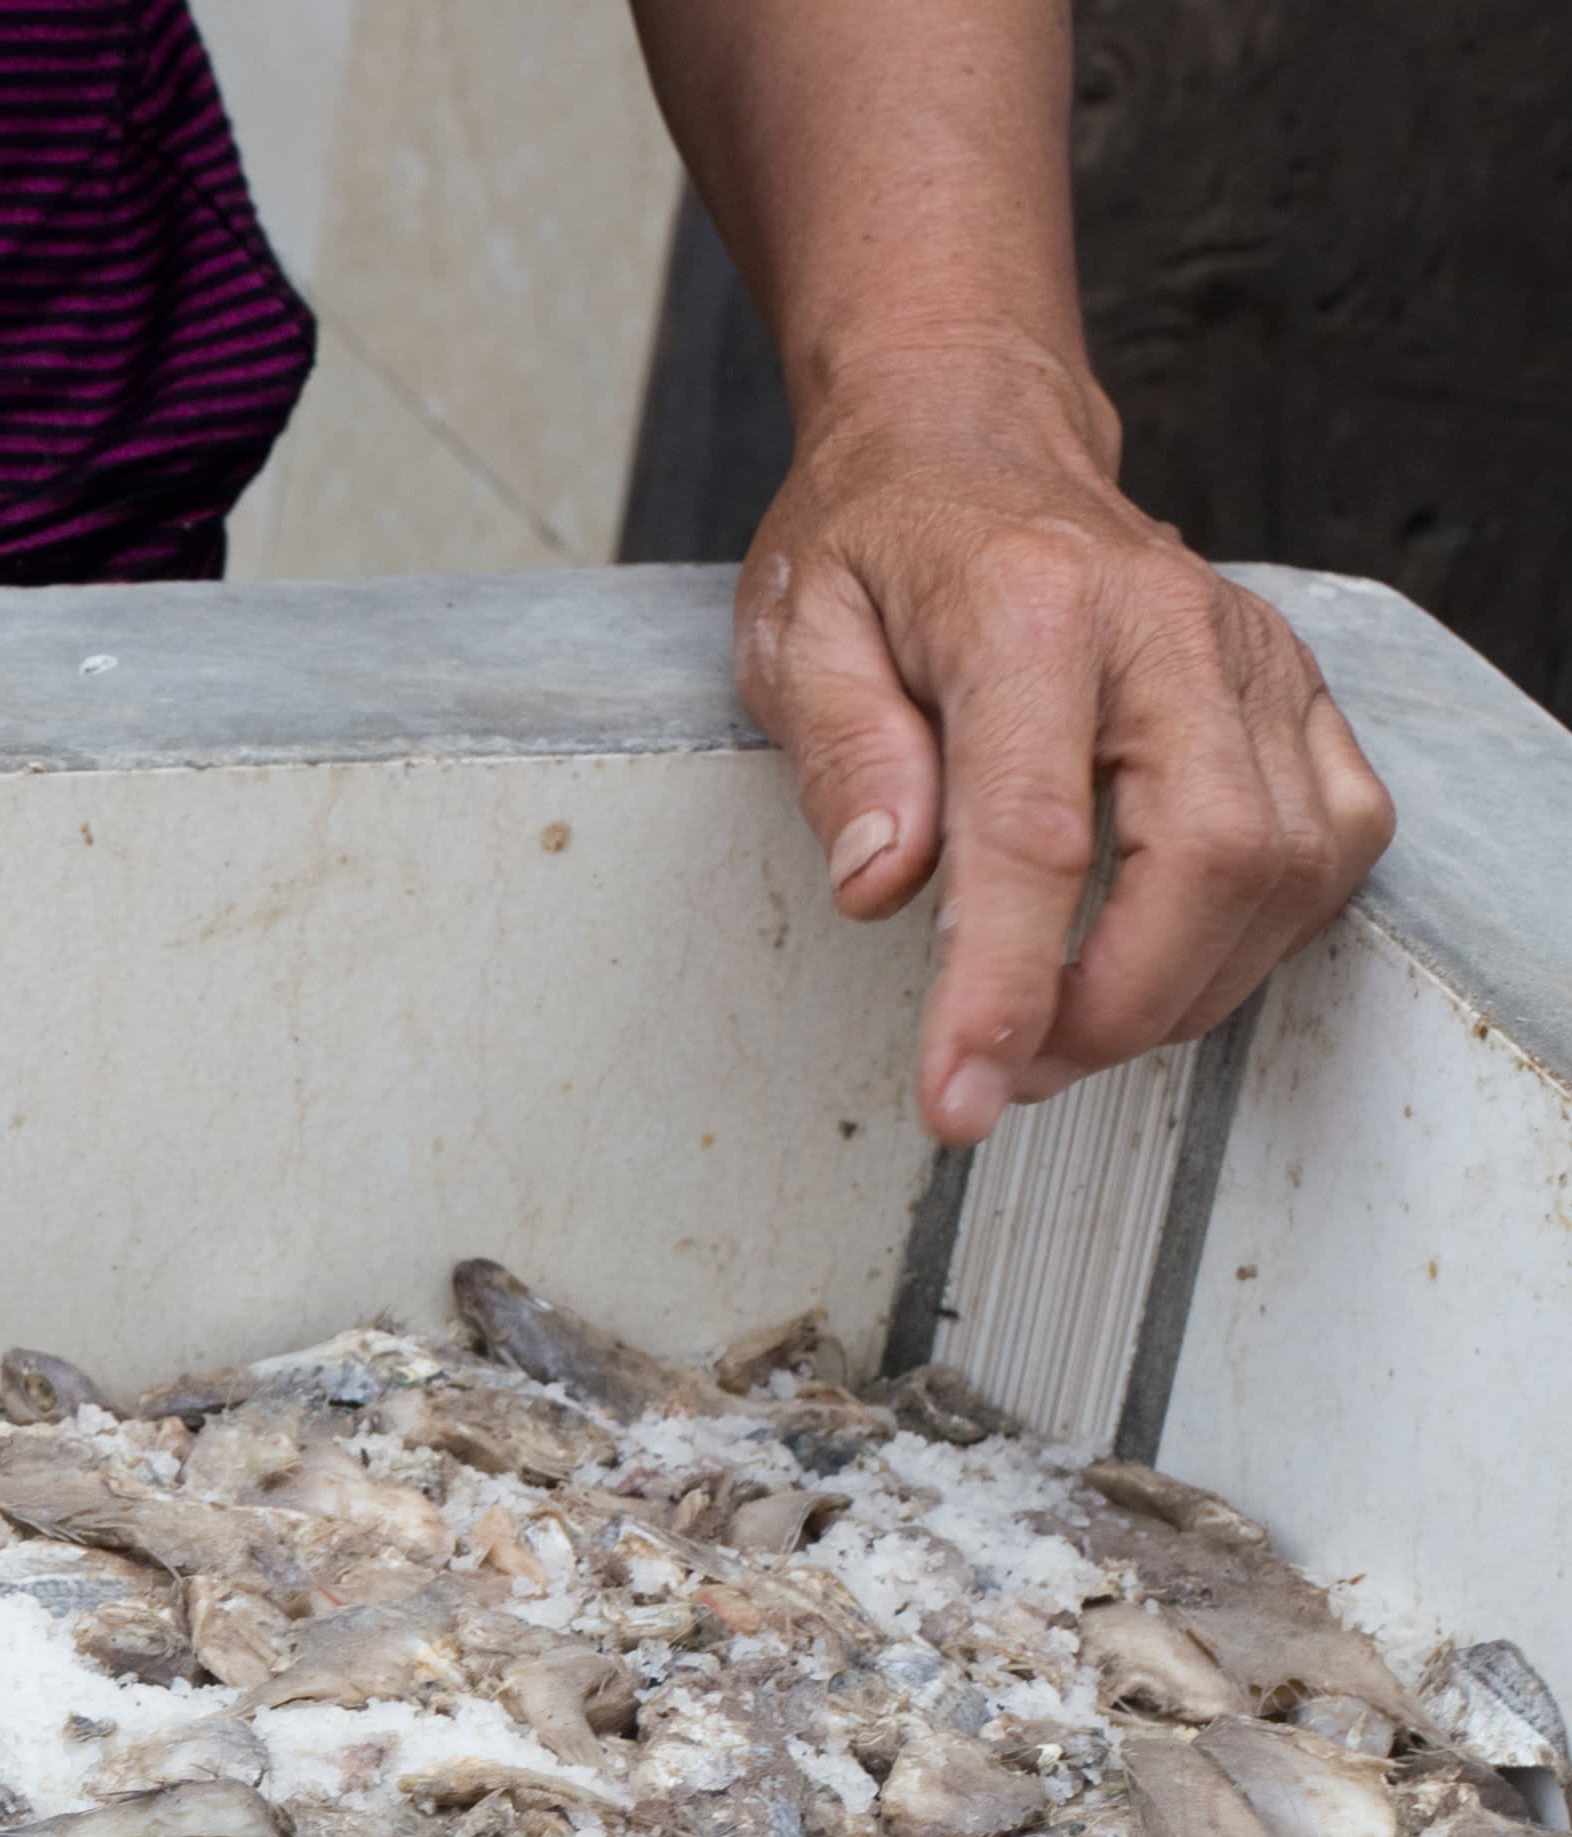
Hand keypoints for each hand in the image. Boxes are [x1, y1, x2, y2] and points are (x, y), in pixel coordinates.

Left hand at [734, 345, 1391, 1146]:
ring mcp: (1251, 657)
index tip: (959, 1096)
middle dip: (1114, 1009)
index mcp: (1031, 613)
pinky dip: (1259, 933)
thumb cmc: (879, 543)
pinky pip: (1333, 839)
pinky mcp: (1294, 688)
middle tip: (1009, 1068)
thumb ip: (839, 758)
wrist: (972, 446)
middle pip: (1209, 862)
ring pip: (1288, 868)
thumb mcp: (797, 636)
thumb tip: (882, 885)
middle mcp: (1170, 628)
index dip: (1002, 990)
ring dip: (1182, 990)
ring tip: (1063, 1024)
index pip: (1033, 834)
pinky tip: (1162, 955)